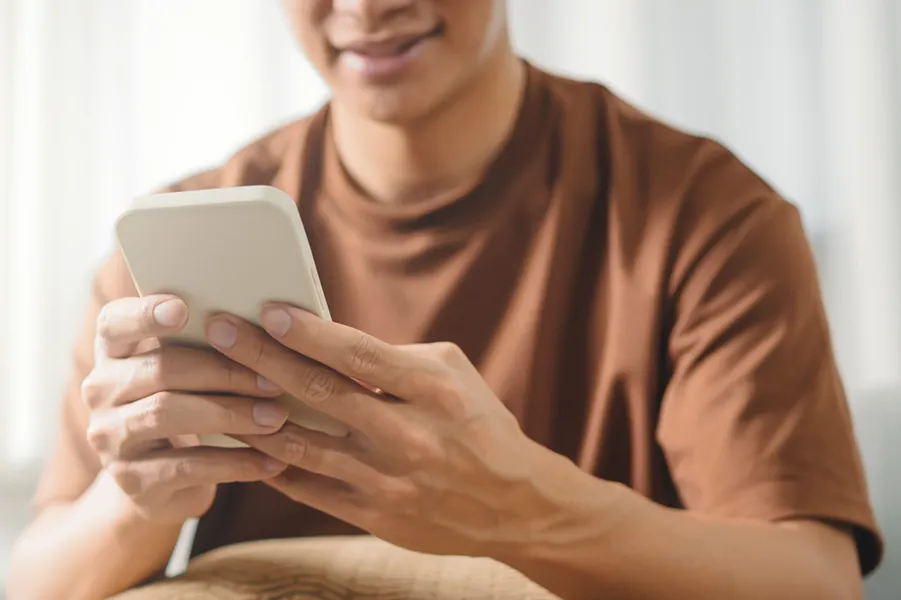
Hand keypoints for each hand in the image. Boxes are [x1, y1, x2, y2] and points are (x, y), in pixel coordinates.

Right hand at [82, 295, 288, 523]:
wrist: (163, 483)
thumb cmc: (188, 405)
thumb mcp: (187, 373)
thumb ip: (206, 343)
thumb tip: (267, 322)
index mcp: (113, 352)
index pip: (114, 323)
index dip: (144, 314)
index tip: (182, 309)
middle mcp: (101, 391)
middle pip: (160, 369)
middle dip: (224, 372)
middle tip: (274, 381)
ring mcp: (111, 437)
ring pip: (169, 414)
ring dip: (232, 414)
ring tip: (277, 417)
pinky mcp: (133, 480)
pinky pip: (187, 466)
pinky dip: (235, 462)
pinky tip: (271, 460)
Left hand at [205, 305, 565, 556]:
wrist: (513, 504)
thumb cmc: (480, 424)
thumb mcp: (452, 374)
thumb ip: (394, 358)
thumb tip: (327, 343)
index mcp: (433, 391)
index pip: (358, 356)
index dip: (308, 333)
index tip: (266, 311)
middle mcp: (409, 435)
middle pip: (320, 393)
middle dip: (262, 359)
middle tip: (219, 331)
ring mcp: (388, 480)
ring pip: (302, 445)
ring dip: (253, 414)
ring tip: (215, 388)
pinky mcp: (375, 515)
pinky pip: (308, 488)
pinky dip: (273, 463)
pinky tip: (244, 442)